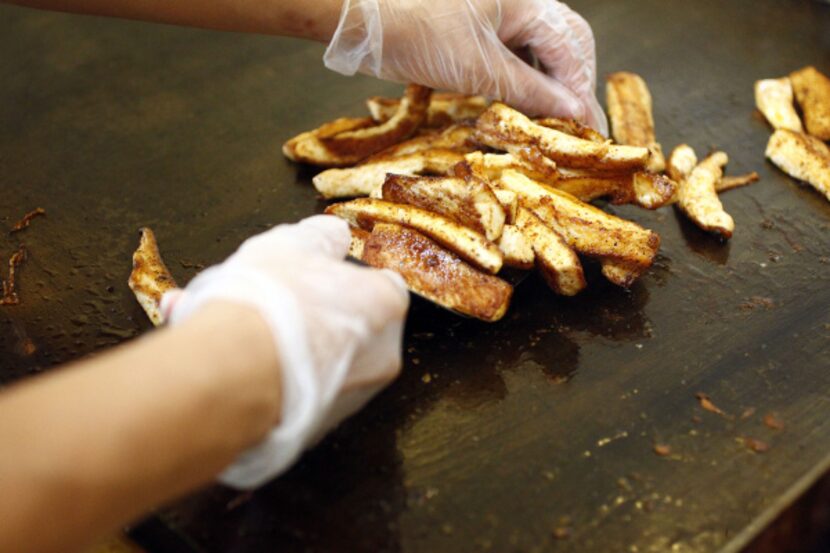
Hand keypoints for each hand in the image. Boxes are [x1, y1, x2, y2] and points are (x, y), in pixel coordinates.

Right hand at [162, 215, 408, 487]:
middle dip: (317, 320)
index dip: (343, 281)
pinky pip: (297, 397)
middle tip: (275, 306)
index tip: (314, 279)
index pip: (380, 287)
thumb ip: (320, 237)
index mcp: (385, 306)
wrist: (234, 375)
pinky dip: (275, 383)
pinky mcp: (316, 430)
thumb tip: (332, 236)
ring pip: (323, 367)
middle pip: (352, 331)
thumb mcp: (291, 244)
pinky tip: (236, 365)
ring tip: (243, 335)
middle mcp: (381, 358)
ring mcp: (351, 398)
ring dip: (292, 352)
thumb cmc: (269, 305)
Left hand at [324, 0, 606, 133]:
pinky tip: (523, 100)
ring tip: (553, 119)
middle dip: (572, 84)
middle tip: (576, 126)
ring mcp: (499, 9)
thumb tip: (572, 112)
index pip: (571, 49)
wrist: (362, 17)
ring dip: (549, 82)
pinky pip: (515, 47)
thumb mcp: (478, 69)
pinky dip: (523, 75)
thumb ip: (530, 91)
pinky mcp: (478, 22)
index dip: (581, 92)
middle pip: (564, 42)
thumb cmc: (415, 33)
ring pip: (539, 46)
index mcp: (527, 0)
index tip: (589, 131)